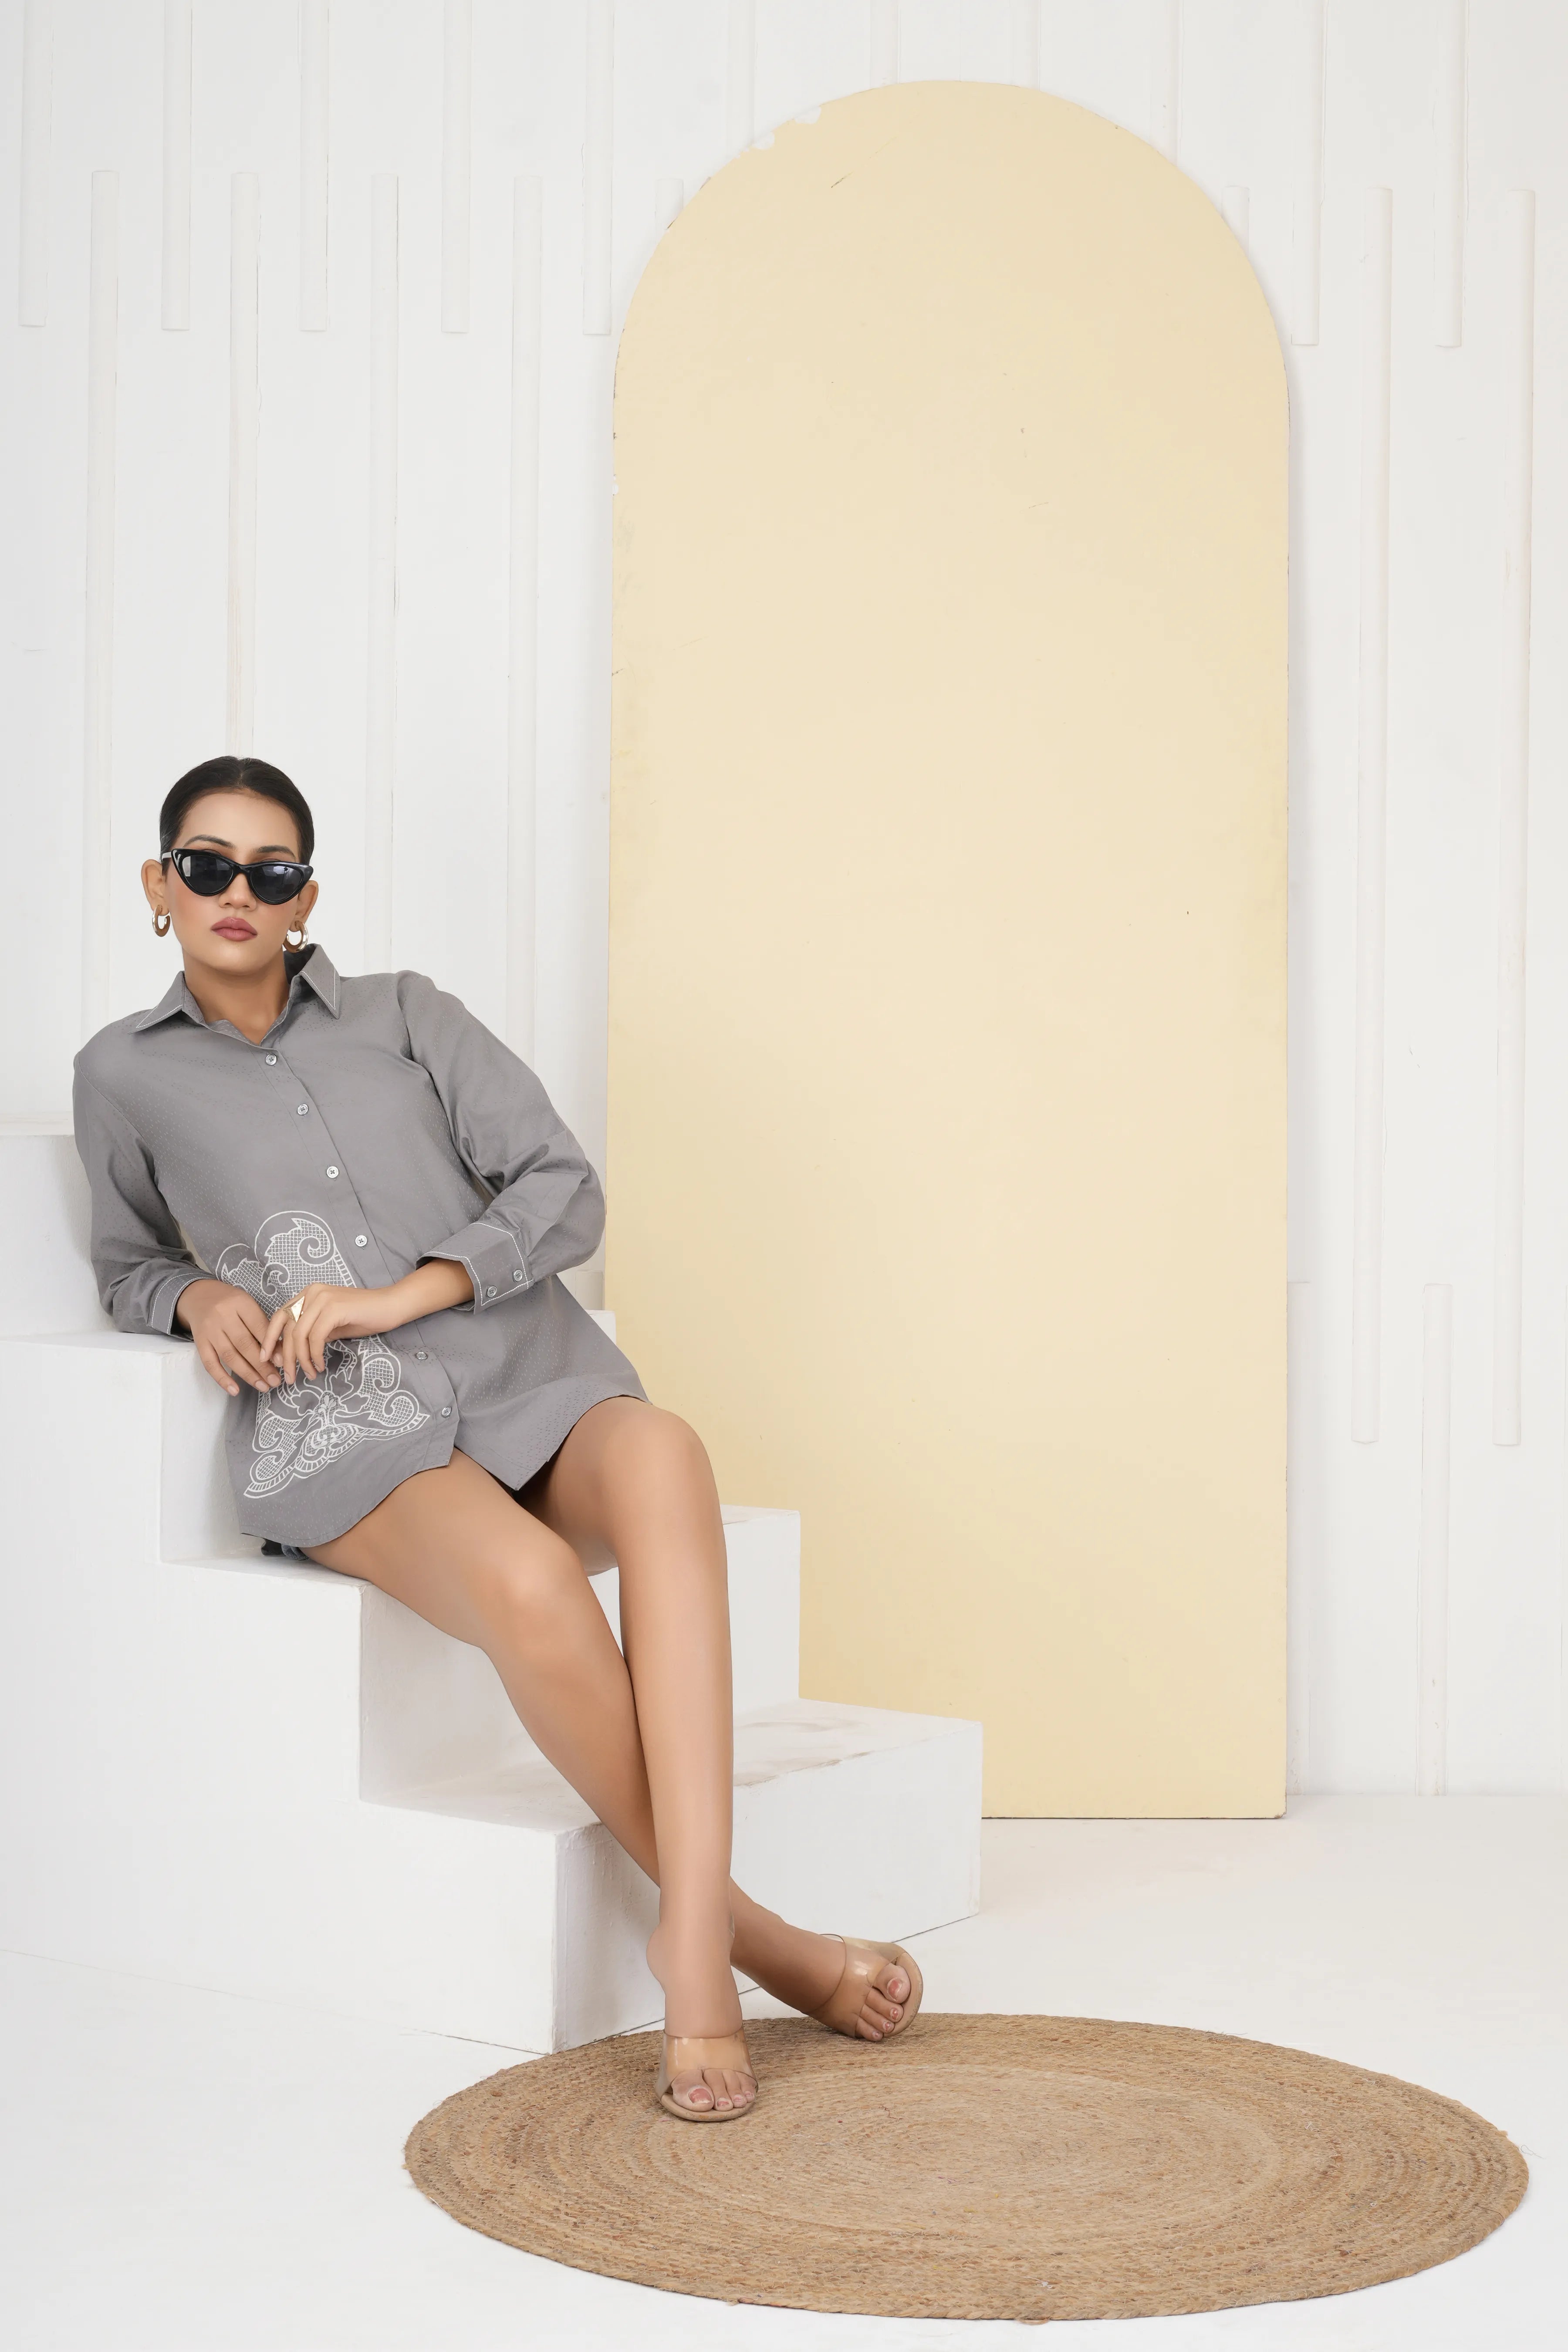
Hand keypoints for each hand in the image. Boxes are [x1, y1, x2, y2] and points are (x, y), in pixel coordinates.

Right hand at [176, 1278, 283, 1397]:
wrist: (199, 1296)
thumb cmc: (231, 1303)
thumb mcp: (248, 1306)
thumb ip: (264, 1326)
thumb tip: (281, 1354)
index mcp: (241, 1303)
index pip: (258, 1326)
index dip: (271, 1346)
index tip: (283, 1363)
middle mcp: (223, 1316)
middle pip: (244, 1344)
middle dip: (262, 1366)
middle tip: (276, 1381)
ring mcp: (209, 1330)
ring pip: (229, 1356)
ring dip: (247, 1374)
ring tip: (263, 1386)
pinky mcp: (199, 1342)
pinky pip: (209, 1363)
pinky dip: (222, 1378)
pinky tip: (235, 1390)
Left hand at [261, 1259, 472, 1383]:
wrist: (391, 1306)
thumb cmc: (363, 1316)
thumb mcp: (330, 1325)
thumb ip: (309, 1334)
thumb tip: (288, 1353)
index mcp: (308, 1293)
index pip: (279, 1316)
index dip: (268, 1338)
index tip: (266, 1359)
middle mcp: (312, 1292)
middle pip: (287, 1328)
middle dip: (286, 1356)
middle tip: (289, 1377)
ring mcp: (323, 1298)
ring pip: (299, 1334)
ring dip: (301, 1359)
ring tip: (308, 1375)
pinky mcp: (334, 1308)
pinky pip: (316, 1337)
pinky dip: (315, 1355)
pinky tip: (320, 1365)